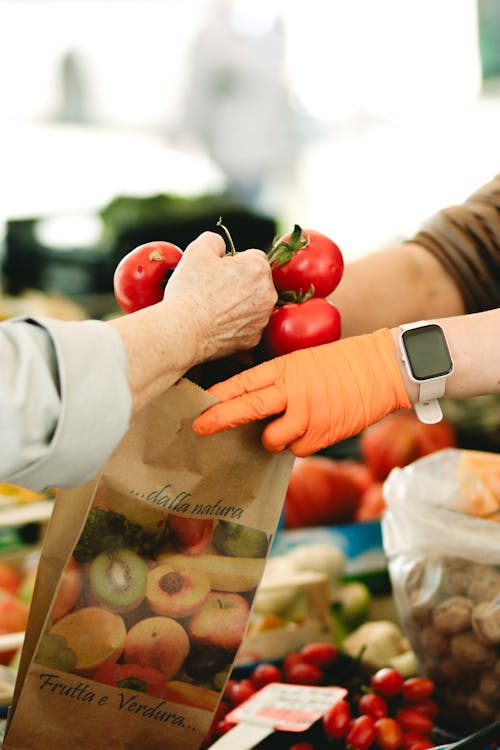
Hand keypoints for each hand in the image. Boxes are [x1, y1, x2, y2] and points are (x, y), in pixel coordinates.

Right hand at [164, 231, 276, 361]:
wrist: (183, 332)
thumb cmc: (190, 290)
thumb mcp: (197, 250)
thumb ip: (215, 240)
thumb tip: (222, 247)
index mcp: (258, 269)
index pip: (254, 257)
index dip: (234, 262)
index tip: (218, 271)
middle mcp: (268, 295)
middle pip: (256, 282)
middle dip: (240, 282)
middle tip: (214, 289)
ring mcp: (262, 319)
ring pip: (253, 305)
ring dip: (239, 303)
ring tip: (214, 307)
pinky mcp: (254, 339)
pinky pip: (247, 326)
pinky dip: (236, 324)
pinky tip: (217, 323)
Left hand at [193, 328, 410, 455]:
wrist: (382, 369)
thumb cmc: (342, 364)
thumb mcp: (304, 361)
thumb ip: (279, 381)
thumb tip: (252, 403)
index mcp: (286, 367)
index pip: (244, 382)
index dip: (219, 396)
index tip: (199, 404)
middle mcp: (293, 391)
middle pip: (247, 408)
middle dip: (220, 420)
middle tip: (200, 428)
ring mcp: (308, 414)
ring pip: (272, 438)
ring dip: (273, 438)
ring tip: (288, 426)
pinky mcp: (323, 434)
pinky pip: (297, 450)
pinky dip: (300, 444)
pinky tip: (313, 428)